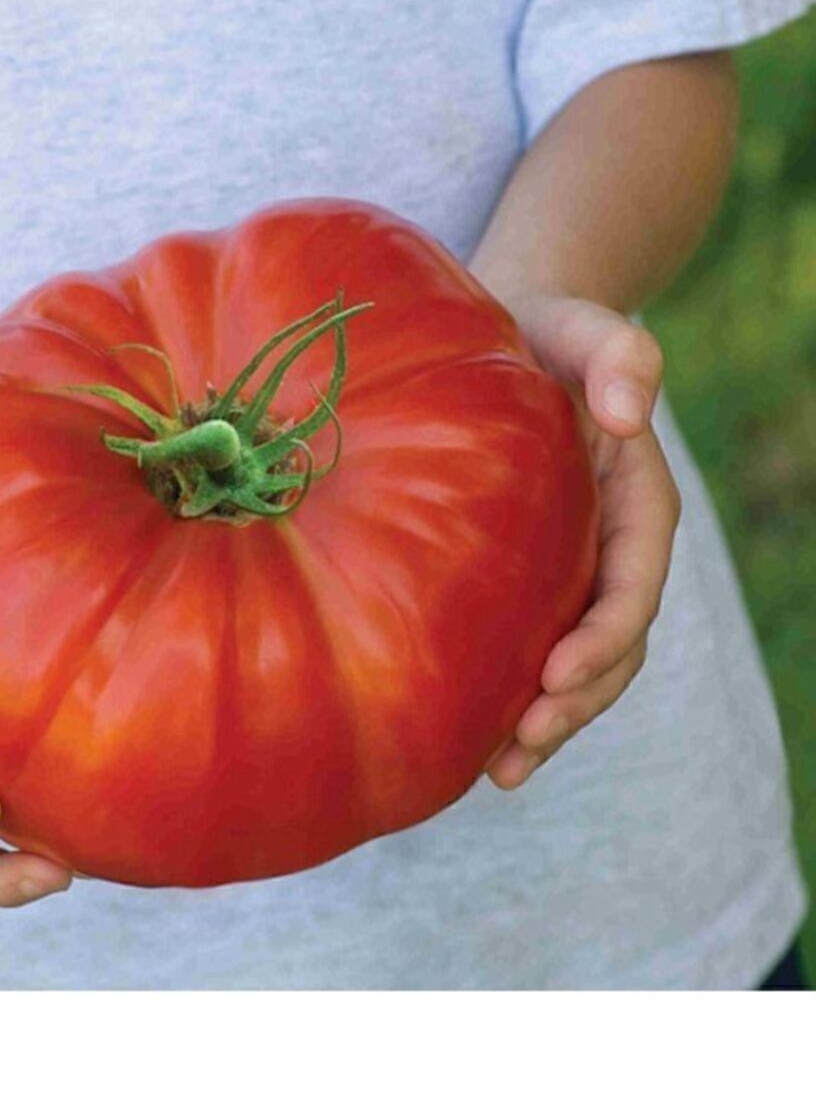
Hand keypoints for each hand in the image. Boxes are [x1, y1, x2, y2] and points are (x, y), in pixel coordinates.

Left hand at [484, 296, 681, 789]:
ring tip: (498, 771)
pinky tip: (461, 744)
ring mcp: (569, 574)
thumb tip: (630, 411)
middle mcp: (609, 551)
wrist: (503, 337)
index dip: (605, 636)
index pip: (633, 585)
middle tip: (520, 747)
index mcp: (636, 504)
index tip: (558, 671)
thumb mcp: (583, 327)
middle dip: (574, 704)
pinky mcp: (522, 586)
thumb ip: (620, 355)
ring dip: (543, 723)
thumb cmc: (542, 330)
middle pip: (611, 648)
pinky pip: (524, 653)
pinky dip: (504, 701)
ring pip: (572, 668)